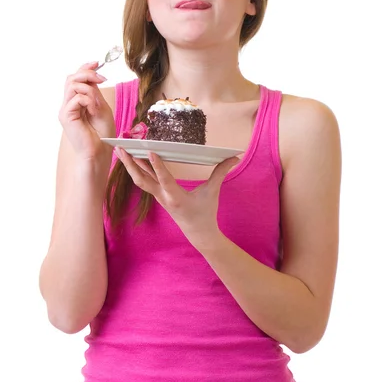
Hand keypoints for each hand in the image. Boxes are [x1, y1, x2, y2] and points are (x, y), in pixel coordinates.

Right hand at [59, 61, 115, 159]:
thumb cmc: (102, 134)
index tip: (98, 62)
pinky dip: (89, 100)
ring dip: (90, 89)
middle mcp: (69, 104)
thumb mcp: (102, 107)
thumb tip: (92, 76)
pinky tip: (95, 110)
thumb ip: (94, 92)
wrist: (99, 152)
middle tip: (102, 78)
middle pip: (71, 78)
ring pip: (72, 85)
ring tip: (99, 102)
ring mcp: (66, 110)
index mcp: (77, 102)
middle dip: (87, 73)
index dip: (85, 68)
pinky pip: (77, 98)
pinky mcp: (66, 115)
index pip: (76, 79)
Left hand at [114, 149, 238, 243]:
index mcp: (177, 198)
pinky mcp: (158, 195)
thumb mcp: (212, 192)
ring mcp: (158, 197)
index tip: (150, 152)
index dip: (157, 166)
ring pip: (139, 180)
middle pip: (142, 180)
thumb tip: (234, 158)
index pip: (165, 179)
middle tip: (121, 148)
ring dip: (128, 165)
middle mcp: (164, 197)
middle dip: (131, 164)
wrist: (198, 233)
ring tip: (119, 150)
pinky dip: (135, 169)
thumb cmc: (205, 212)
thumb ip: (221, 173)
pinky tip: (129, 159)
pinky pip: (143, 181)